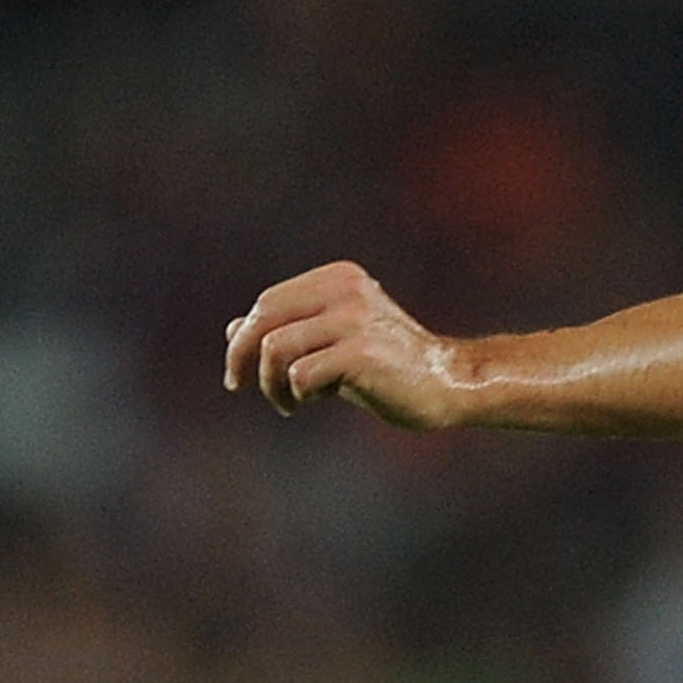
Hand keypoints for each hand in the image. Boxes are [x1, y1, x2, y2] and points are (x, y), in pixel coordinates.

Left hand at [223, 262, 465, 426]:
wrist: (449, 385)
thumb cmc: (391, 368)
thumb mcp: (334, 343)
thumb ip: (291, 332)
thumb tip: (233, 330)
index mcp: (338, 279)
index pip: (268, 302)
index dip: (244, 337)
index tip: (239, 372)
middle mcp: (344, 290)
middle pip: (264, 317)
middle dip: (241, 355)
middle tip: (238, 385)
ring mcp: (354, 319)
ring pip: (276, 348)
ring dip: (270, 383)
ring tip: (287, 403)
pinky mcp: (361, 353)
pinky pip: (301, 374)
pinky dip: (296, 393)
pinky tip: (311, 402)